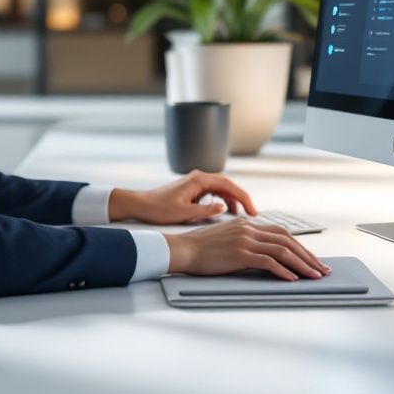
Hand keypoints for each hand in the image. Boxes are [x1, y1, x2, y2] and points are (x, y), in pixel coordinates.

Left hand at [110, 170, 257, 225]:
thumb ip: (205, 211)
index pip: (229, 185)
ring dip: (233, 200)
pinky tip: (226, 212)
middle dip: (241, 199)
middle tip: (252, 215)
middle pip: (228, 185)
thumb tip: (224, 208)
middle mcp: (199, 177)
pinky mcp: (192, 189)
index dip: (243, 198)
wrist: (140, 205)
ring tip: (241, 216)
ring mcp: (196, 182)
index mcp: (198, 180)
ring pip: (221, 189)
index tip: (253, 211)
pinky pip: (213, 192)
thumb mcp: (184, 213)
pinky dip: (222, 201)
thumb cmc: (159, 209)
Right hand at [164, 218, 331, 280]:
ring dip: (302, 264)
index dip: (300, 246)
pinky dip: (283, 270)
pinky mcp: (240, 254)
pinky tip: (292, 279)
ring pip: (282, 250)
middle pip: (287, 240)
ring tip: (314, 276)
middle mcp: (249, 229)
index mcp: (247, 224)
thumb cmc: (201, 248)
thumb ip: (244, 242)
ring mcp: (245, 240)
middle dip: (307, 256)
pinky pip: (269, 261)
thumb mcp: (226, 239)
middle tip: (321, 269)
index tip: (311, 259)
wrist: (183, 249)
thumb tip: (262, 255)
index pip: (281, 233)